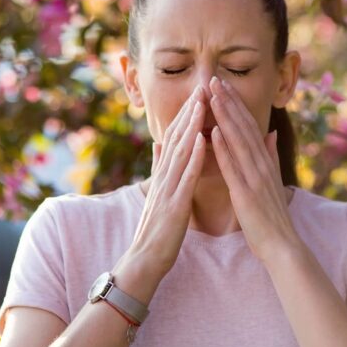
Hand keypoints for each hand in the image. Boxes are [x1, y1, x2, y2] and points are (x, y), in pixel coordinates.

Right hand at [128, 84, 207, 278]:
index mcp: (163, 174)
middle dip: (190, 111)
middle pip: (177, 138)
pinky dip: (194, 156)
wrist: (144, 260)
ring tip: (202, 103)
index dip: (186, 114)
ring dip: (191, 125)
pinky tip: (202, 139)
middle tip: (202, 86)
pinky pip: (185, 176)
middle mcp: (164, 176)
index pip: (175, 138)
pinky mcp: (175, 204)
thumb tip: (158, 143)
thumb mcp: (158, 192)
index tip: (198, 93)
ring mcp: (167, 189)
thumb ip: (159, 167)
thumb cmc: (156, 229)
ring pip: (180, 151)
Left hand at [208, 76, 300, 263]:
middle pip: (243, 126)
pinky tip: (213, 132)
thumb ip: (270, 155)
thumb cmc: (272, 216)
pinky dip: (224, 148)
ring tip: (212, 95)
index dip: (235, 104)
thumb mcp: (272, 180)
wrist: (282, 246)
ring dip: (224, 116)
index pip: (248, 126)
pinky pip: (233, 167)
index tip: (222, 84)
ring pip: (238, 140)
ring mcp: (254, 177)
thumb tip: (269, 133)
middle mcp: (261, 164)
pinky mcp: (246, 193)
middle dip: (228, 101)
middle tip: (213, 79)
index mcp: (264, 161)